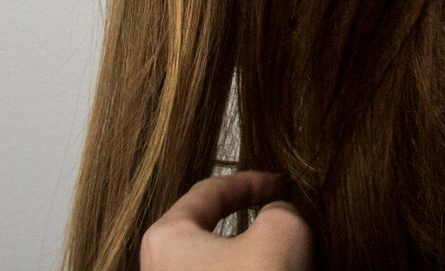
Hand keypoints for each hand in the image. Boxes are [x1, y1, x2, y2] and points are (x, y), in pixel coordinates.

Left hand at [139, 169, 313, 270]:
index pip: (211, 191)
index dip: (253, 181)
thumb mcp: (282, 230)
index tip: (280, 183)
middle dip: (251, 222)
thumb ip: (280, 208)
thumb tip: (278, 218)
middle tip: (282, 216)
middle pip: (213, 230)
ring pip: (222, 264)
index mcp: (166, 238)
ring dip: (253, 257)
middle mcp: (160, 267)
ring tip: (284, 256)